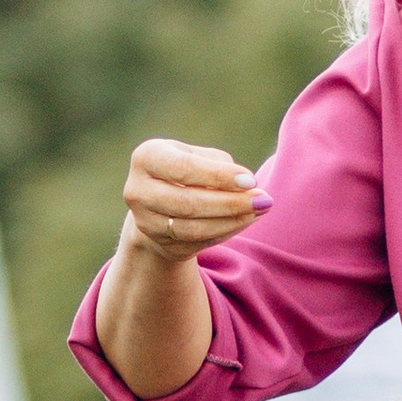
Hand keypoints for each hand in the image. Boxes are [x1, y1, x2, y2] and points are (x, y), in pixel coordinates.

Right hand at [120, 137, 269, 264]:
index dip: (218, 176)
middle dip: (230, 203)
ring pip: (193, 228)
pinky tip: (246, 220)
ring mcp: (145, 222)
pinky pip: (198, 243)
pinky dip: (226, 232)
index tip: (250, 180)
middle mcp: (137, 191)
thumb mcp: (199, 155)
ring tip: (260, 209)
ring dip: (232, 221)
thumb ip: (220, 166)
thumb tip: (248, 187)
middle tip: (264, 200)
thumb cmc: (187, 170)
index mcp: (146, 157)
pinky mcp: (160, 245)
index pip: (183, 168)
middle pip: (187, 203)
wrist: (161, 202)